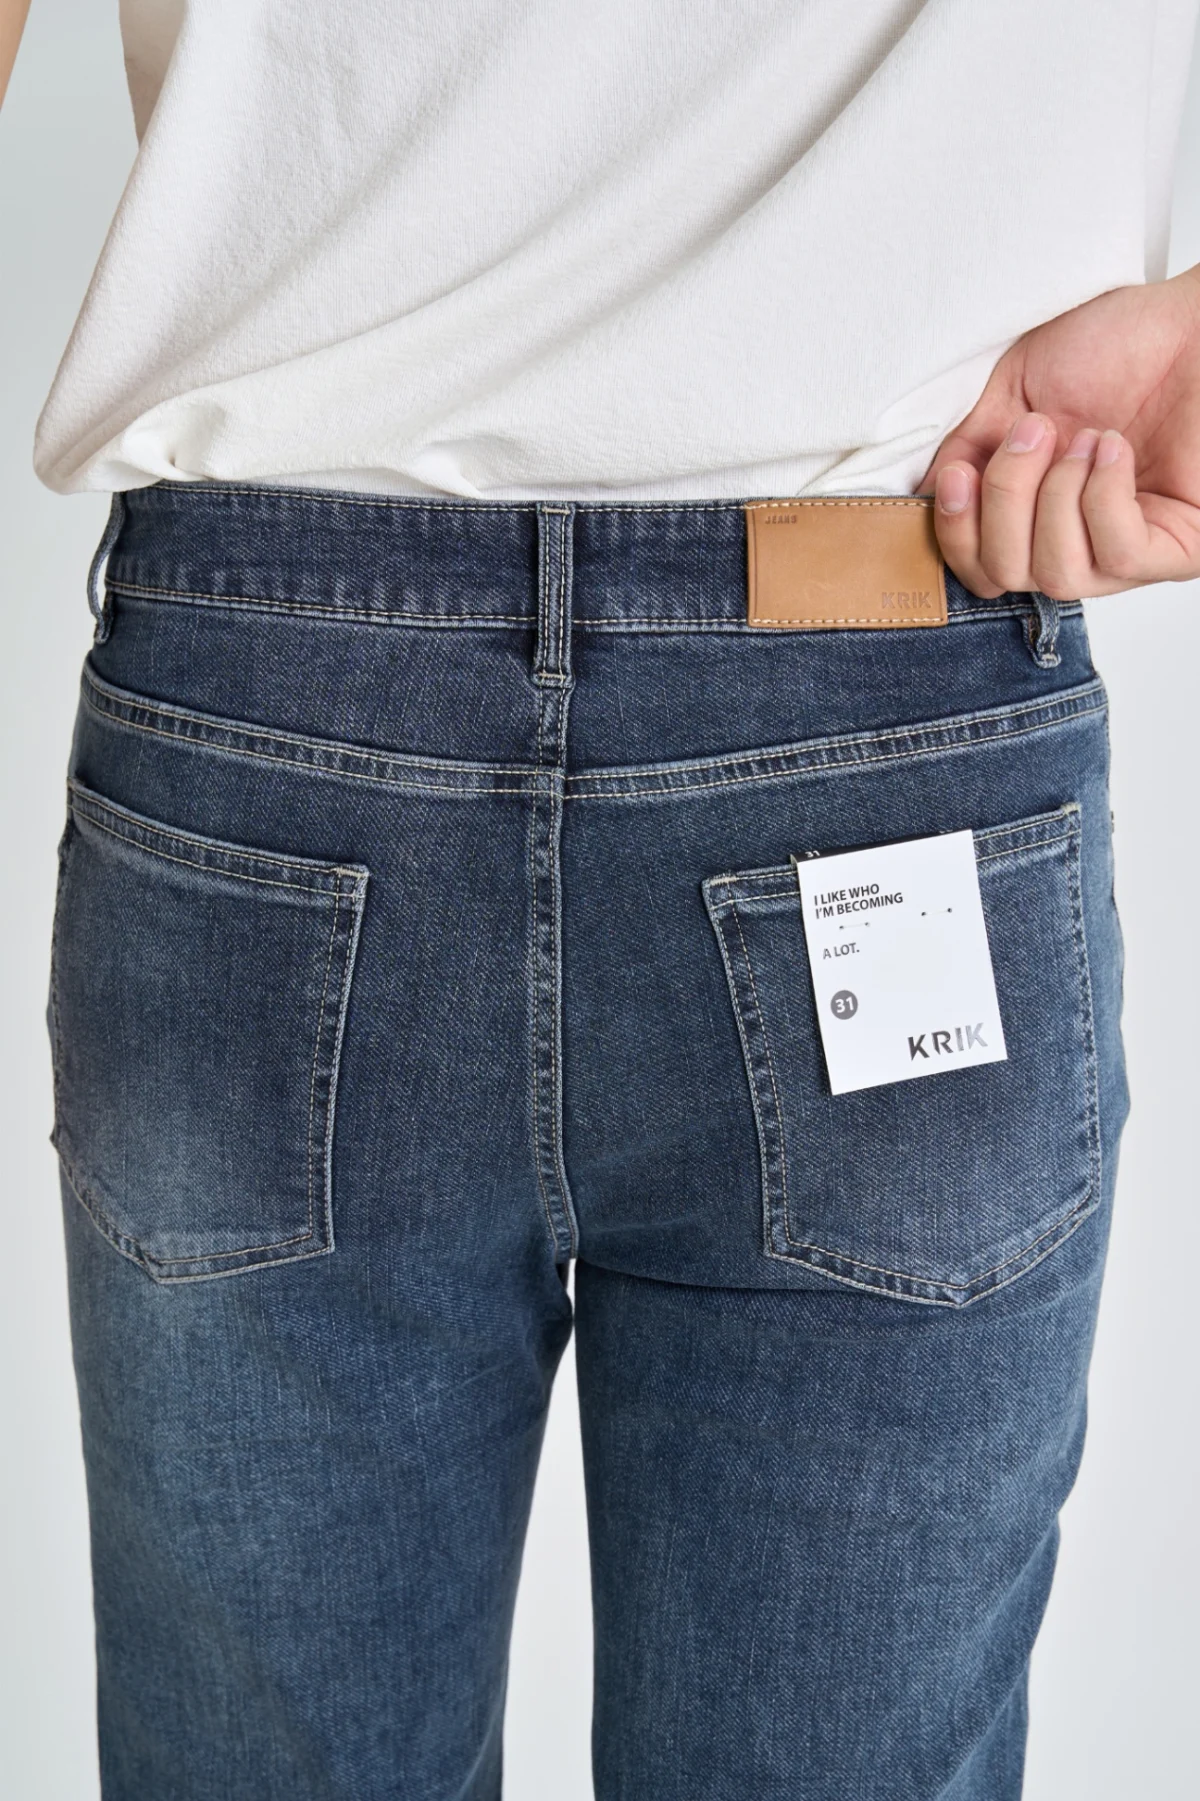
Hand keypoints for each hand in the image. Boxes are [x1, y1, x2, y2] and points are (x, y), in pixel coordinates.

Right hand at [919, 265, 1199, 598]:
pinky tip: (1114, 451)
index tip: (958, 474)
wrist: (1188, 321)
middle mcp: (1079, 542)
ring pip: (1058, 576)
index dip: (958, 531)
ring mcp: (1128, 553)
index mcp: (1037, 513)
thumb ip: (968, 447)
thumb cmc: (1119, 346)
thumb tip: (928, 496)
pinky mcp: (1178, 549)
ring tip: (1084, 438)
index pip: (981, 569)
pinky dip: (1102, 497)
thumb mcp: (1015, 391)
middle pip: (1008, 575)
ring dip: (1056, 498)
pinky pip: (1116, 554)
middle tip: (1035, 434)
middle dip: (1006, 502)